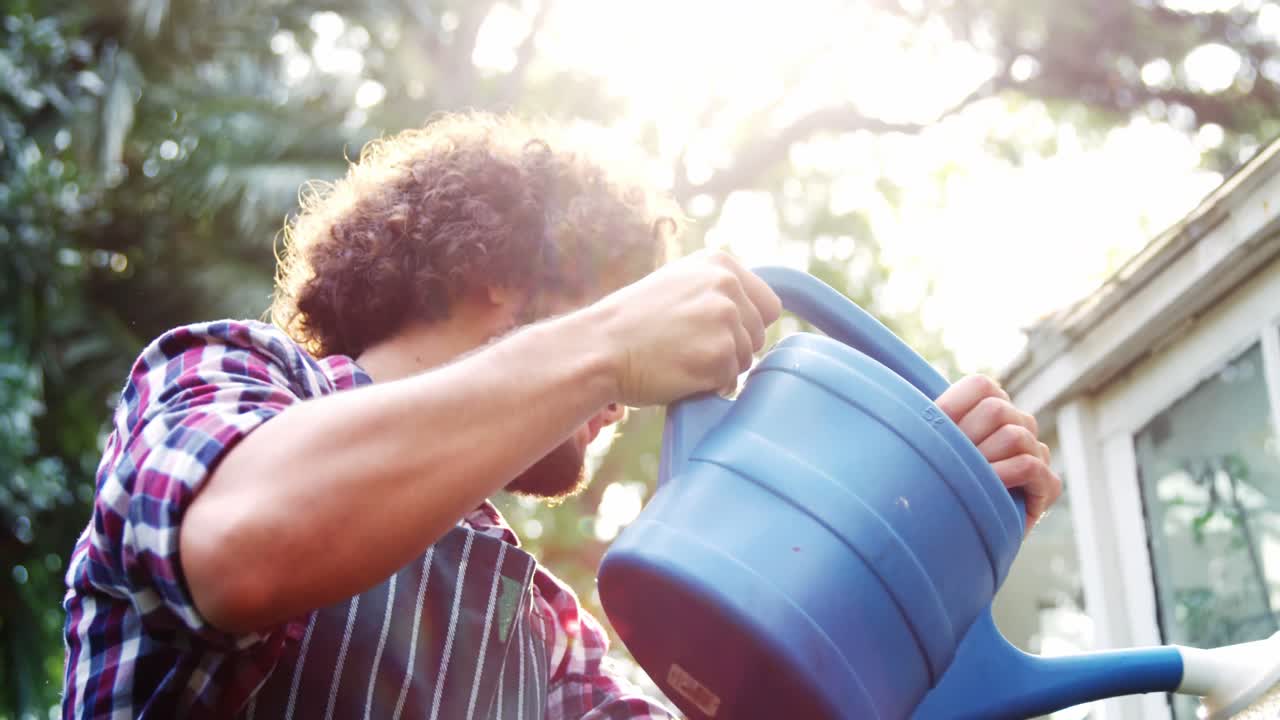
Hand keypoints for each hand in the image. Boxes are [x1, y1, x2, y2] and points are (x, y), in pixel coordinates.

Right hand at [593, 250, 782, 406]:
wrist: (598, 348)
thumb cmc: (630, 323)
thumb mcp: (677, 284)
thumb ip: (715, 290)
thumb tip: (756, 314)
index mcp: (719, 263)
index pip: (767, 305)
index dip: (744, 326)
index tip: (716, 334)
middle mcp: (727, 285)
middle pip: (758, 335)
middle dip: (731, 349)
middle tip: (688, 348)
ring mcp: (725, 319)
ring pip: (746, 360)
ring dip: (719, 368)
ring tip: (679, 359)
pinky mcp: (720, 354)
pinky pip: (731, 381)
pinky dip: (708, 386)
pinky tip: (678, 373)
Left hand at [935, 375, 1060, 535]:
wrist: (956, 536)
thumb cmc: (940, 484)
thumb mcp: (931, 447)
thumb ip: (930, 422)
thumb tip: (907, 403)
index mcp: (994, 407)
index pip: (982, 386)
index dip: (953, 406)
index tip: (931, 432)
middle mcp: (1021, 424)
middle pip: (996, 410)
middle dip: (966, 438)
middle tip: (950, 464)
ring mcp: (1037, 452)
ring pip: (1013, 436)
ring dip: (983, 459)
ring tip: (968, 479)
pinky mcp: (1048, 484)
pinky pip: (1029, 466)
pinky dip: (1003, 475)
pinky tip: (988, 488)